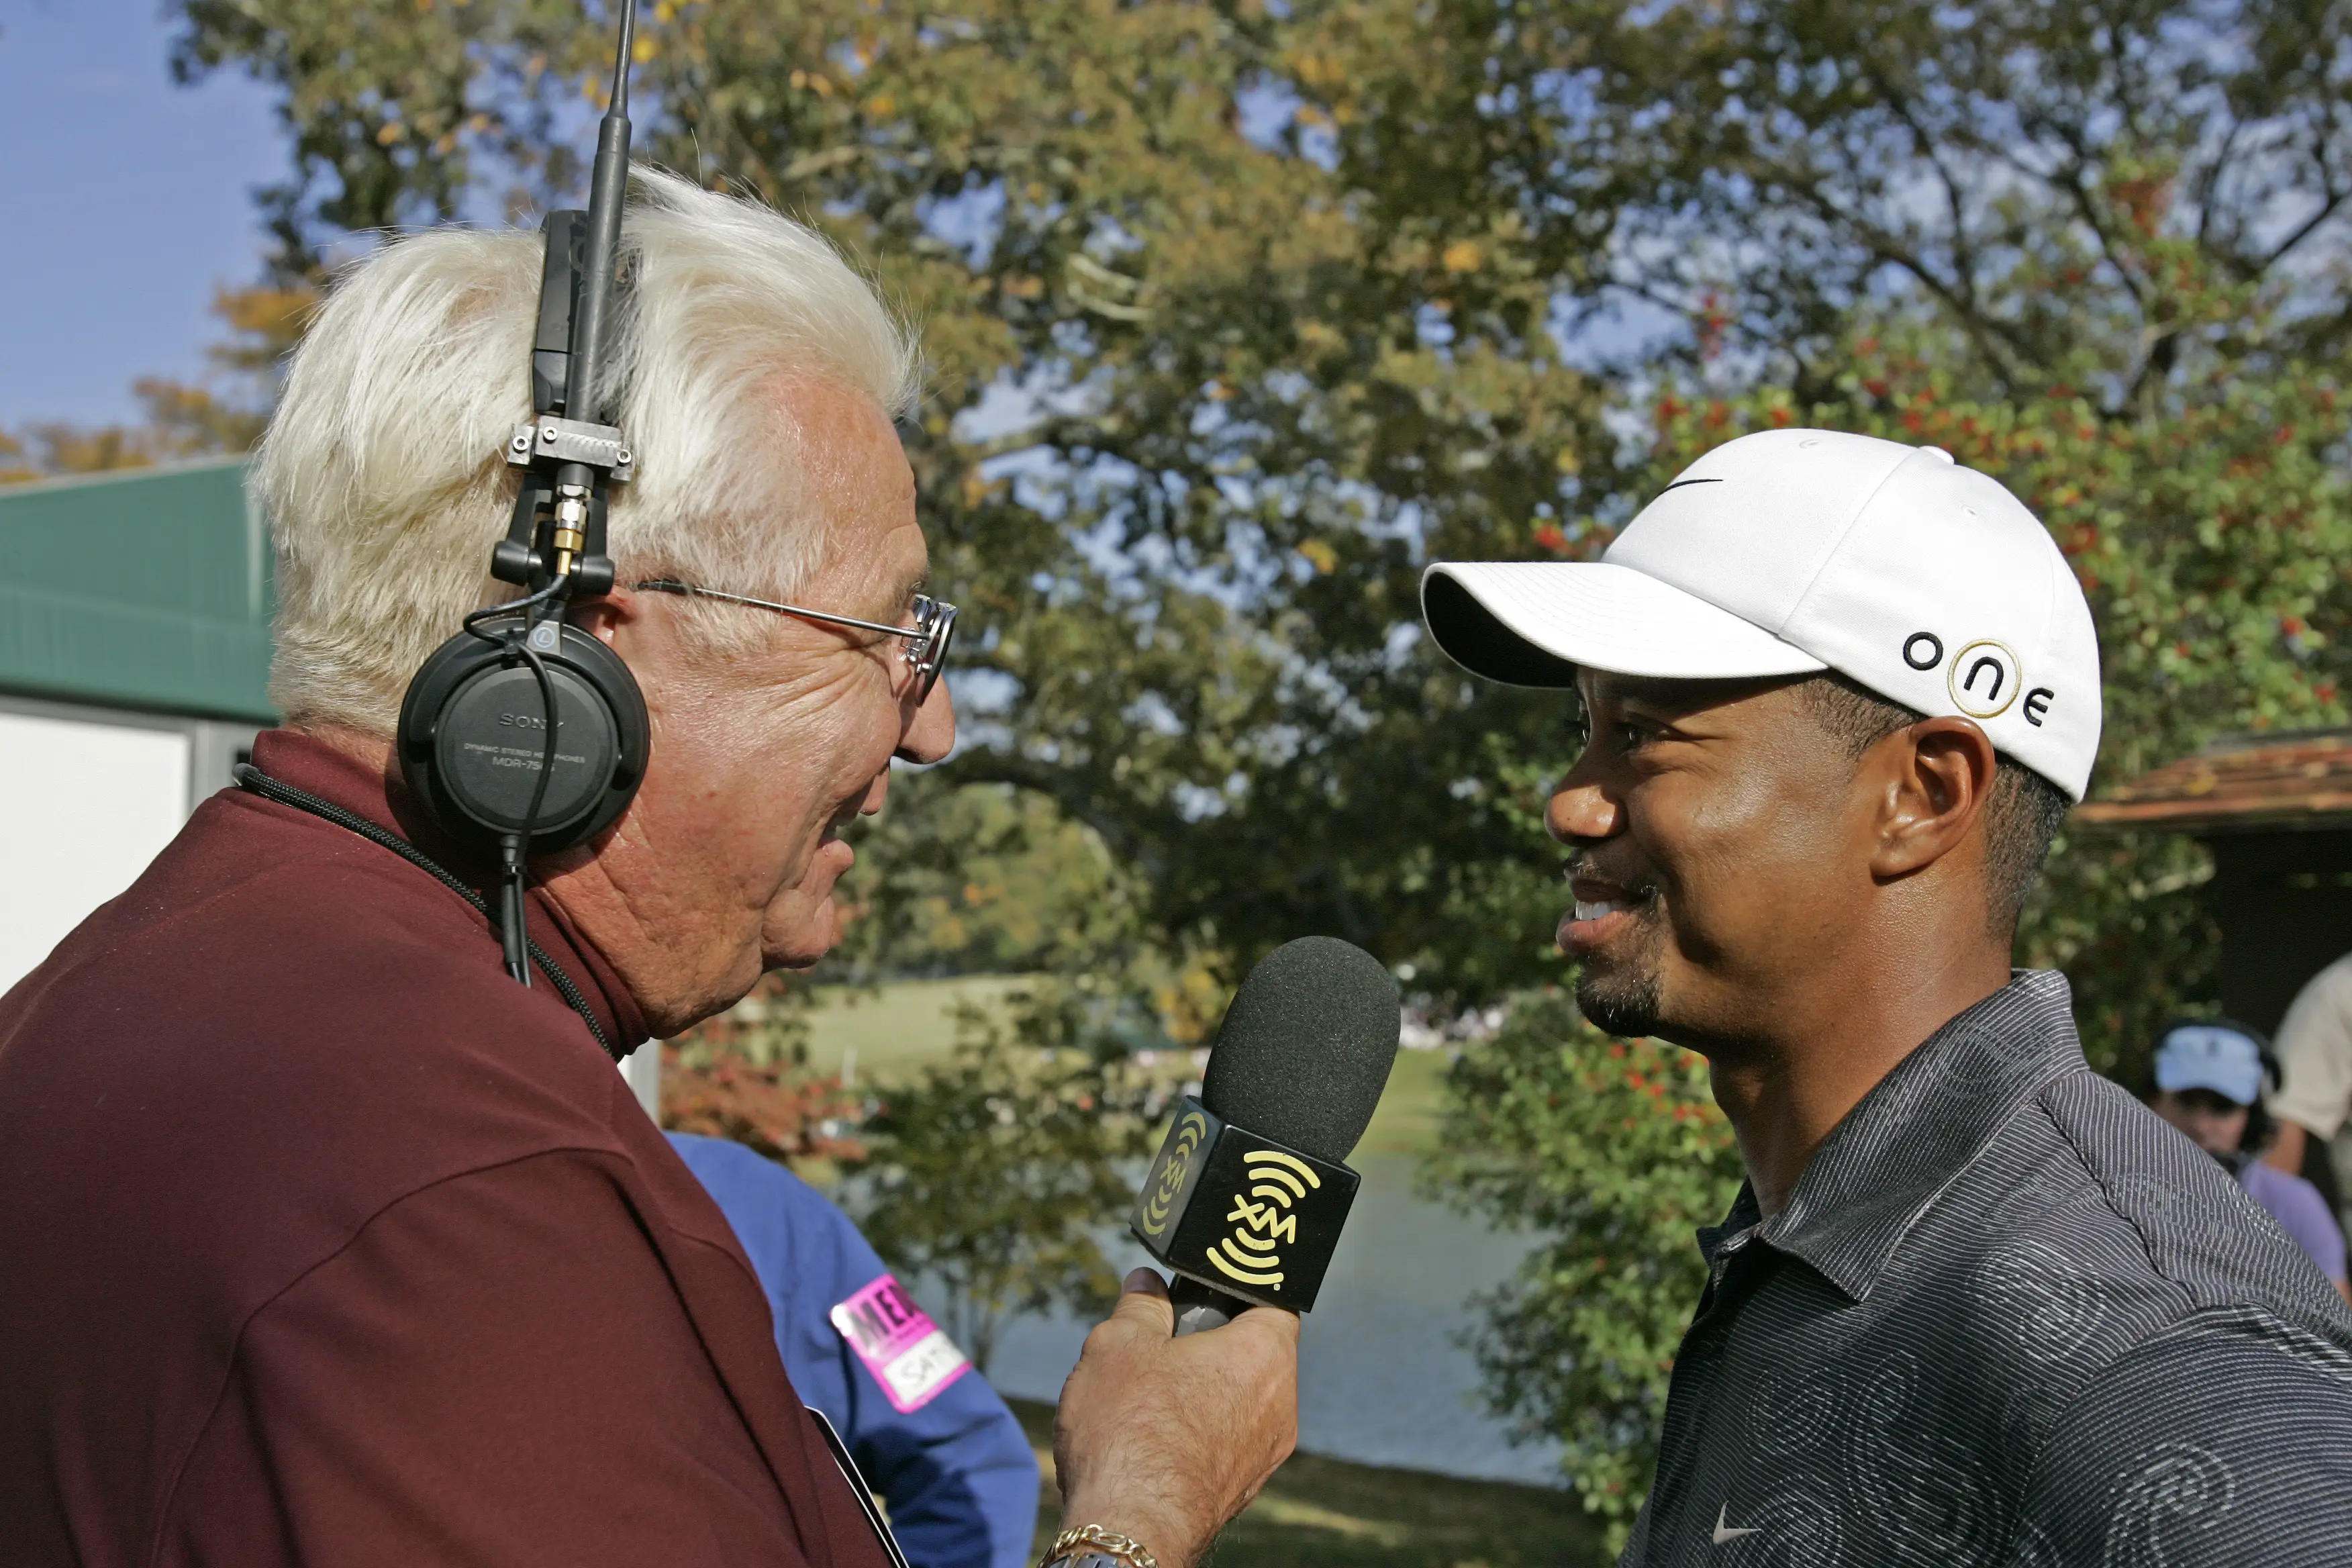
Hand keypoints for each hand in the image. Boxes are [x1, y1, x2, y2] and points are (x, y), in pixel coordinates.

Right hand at [1052, 1268, 1298, 1567]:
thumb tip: (1147, 1283)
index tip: (1200, 1294)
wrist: (1132, 1529)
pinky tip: (1153, 1444)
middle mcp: (1281, 1405)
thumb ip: (1140, 1307)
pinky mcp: (1244, 1491)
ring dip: (1202, 1395)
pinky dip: (1198, 1436)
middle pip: (1254, 1355)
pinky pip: (1228, 1445)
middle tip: (1162, 1348)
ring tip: (1148, 1401)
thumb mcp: (1119, 1346)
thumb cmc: (1129, 1429)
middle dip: (1209, 1347)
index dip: (1235, 1292)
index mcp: (1264, 1354)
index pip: (1271, 1303)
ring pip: (1240, 1403)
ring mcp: (1267, 1454)